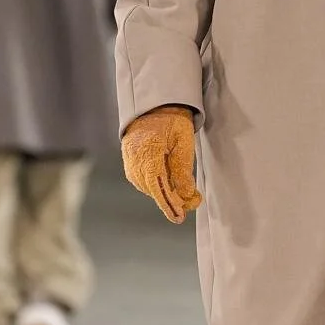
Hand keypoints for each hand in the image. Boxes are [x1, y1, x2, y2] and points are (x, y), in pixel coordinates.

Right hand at [121, 105, 202, 223]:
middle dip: (174, 200)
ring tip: (189, 193)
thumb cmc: (172, 120)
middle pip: (153, 189)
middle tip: (195, 201)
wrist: (153, 107)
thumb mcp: (184, 140)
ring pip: (149, 188)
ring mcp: (129, 162)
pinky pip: (145, 182)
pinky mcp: (130, 165)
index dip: (168, 203)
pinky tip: (173, 184)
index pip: (156, 182)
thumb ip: (183, 167)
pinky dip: (160, 187)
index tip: (178, 217)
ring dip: (168, 194)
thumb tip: (185, 194)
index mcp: (148, 148)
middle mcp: (134, 158)